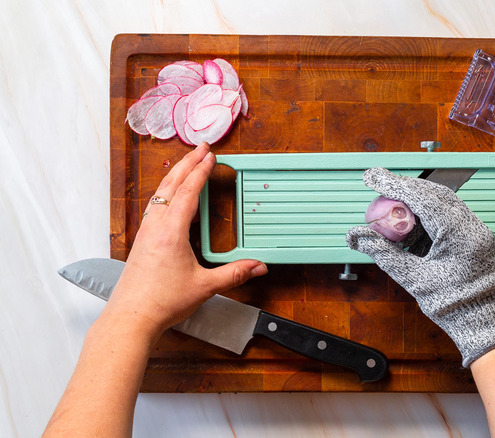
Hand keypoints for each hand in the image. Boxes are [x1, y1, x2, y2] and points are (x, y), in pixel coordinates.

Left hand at [105, 142, 267, 336]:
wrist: (131, 317)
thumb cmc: (161, 302)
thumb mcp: (205, 286)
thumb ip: (234, 274)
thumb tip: (258, 266)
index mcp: (171, 232)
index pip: (187, 192)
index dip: (201, 171)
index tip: (210, 156)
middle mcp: (155, 227)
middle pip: (170, 185)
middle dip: (187, 163)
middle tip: (200, 148)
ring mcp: (145, 233)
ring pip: (159, 194)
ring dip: (174, 176)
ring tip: (186, 165)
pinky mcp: (141, 241)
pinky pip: (154, 206)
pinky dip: (165, 192)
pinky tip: (170, 198)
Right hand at [347, 168, 494, 366]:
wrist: (482, 323)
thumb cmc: (452, 305)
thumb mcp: (413, 279)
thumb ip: (384, 253)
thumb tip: (355, 236)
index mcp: (459, 234)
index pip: (422, 199)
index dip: (394, 185)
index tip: (373, 177)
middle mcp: (472, 226)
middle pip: (433, 194)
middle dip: (404, 190)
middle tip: (378, 190)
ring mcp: (476, 230)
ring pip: (442, 203)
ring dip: (415, 204)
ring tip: (392, 214)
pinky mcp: (474, 236)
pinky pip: (448, 217)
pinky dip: (427, 218)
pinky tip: (410, 228)